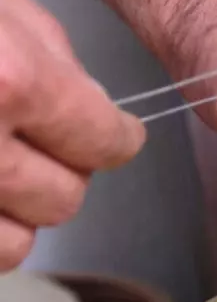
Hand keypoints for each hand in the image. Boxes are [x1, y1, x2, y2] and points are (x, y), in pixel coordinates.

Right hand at [0, 0, 145, 268]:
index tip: (119, 136)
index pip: (103, 142)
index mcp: (6, 82)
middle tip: (46, 141)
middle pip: (64, 201)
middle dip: (66, 171)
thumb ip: (53, 55)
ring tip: (2, 172)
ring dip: (20, 213)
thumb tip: (95, 107)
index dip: (117, 138)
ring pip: (15, 247)